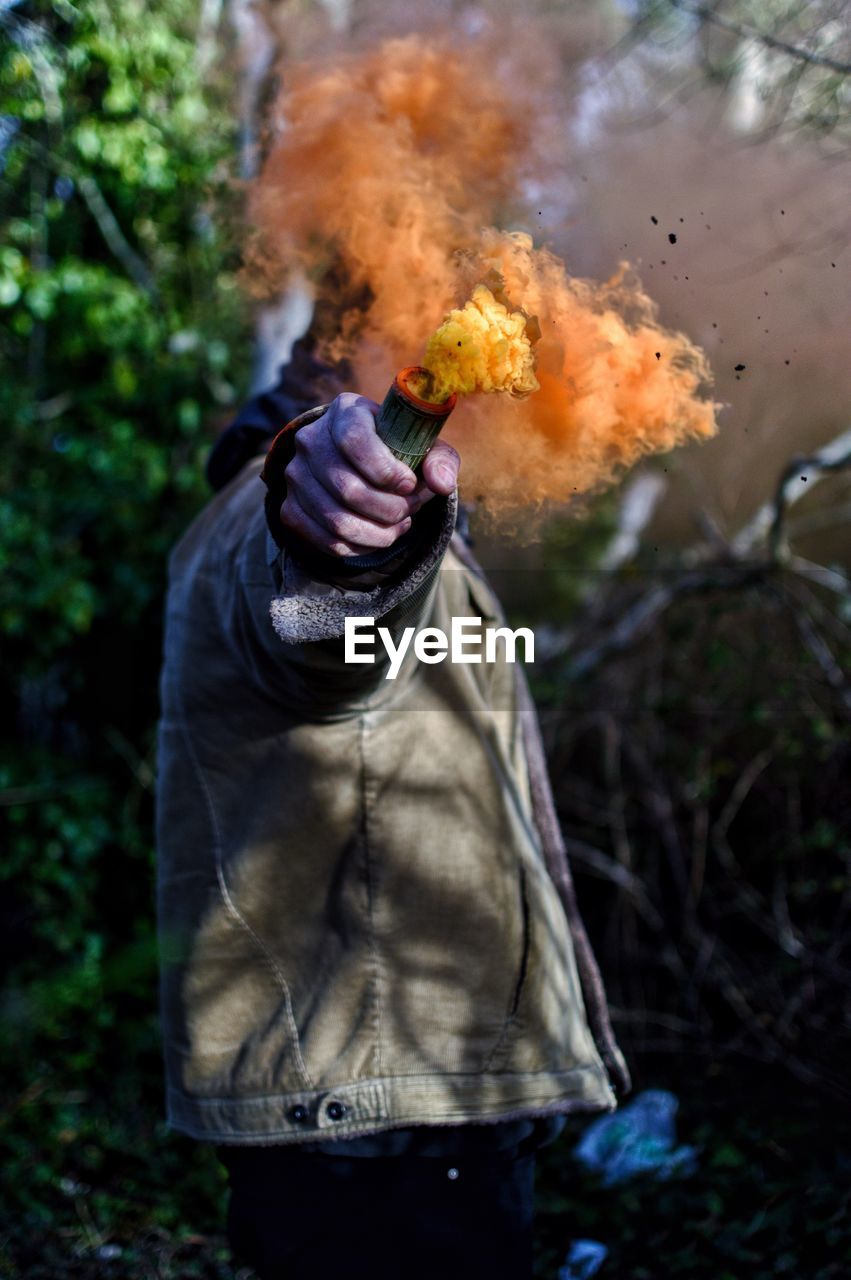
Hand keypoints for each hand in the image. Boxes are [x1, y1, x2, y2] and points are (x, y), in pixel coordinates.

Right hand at [280, 392, 459, 556]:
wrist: (358, 462)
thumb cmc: (397, 450)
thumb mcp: (424, 446)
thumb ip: (440, 459)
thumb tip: (441, 483)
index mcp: (345, 412)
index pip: (354, 440)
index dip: (386, 471)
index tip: (409, 484)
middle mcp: (311, 440)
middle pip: (348, 489)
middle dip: (390, 509)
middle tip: (411, 508)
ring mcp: (296, 476)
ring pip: (338, 522)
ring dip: (379, 533)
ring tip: (401, 524)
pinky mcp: (291, 508)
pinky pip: (327, 541)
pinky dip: (361, 547)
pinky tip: (380, 536)